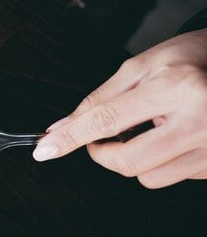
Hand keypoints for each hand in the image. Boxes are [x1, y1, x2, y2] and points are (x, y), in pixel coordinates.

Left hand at [32, 28, 206, 187]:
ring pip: (148, 176)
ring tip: (146, 130)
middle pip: (128, 160)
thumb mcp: (141, 67)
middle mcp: (199, 119)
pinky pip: (172, 177)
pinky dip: (159, 162)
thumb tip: (60, 128)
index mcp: (176, 87)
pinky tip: (168, 137)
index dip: (71, 137)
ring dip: (132, 159)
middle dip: (101, 154)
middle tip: (99, 137)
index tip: (45, 150)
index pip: (108, 119)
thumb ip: (99, 99)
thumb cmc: (190, 59)